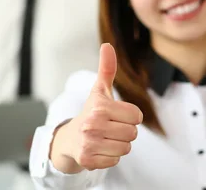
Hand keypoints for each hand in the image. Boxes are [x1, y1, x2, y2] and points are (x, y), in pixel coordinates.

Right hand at [50, 43, 142, 172]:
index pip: (136, 116)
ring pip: (126, 148)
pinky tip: (99, 149)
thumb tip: (107, 45)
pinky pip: (116, 160)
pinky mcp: (88, 160)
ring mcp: (89, 144)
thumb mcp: (99, 91)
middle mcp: (93, 125)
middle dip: (124, 131)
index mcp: (99, 107)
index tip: (115, 115)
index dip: (129, 116)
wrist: (68, 139)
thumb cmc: (90, 113)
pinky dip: (110, 157)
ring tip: (104, 138)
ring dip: (118, 145)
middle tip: (109, 128)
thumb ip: (107, 69)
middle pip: (133, 133)